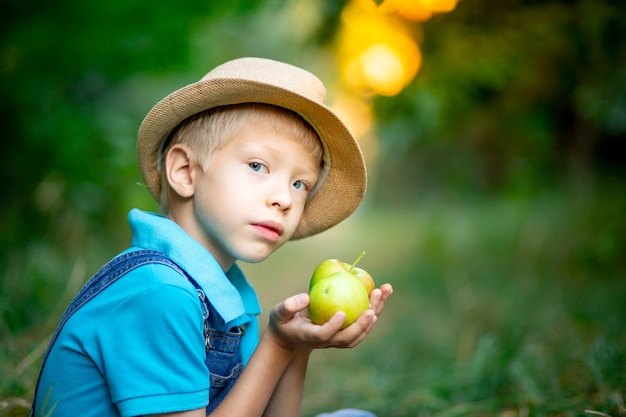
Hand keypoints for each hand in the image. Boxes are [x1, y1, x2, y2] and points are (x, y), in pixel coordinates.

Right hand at [267, 283, 392, 350]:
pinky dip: (374, 309)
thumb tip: (305, 297)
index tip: (341, 313)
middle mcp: (327, 342)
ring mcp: (338, 340)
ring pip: (360, 332)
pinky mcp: (345, 333)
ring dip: (375, 313)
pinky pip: (363, 323)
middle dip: (362, 325)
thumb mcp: (279, 313)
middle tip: (371, 308)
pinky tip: (380, 293)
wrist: (291, 336)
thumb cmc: (284, 321)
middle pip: (348, 338)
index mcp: (310, 337)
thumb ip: (289, 306)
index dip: (333, 327)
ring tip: (384, 291)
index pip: (324, 335)